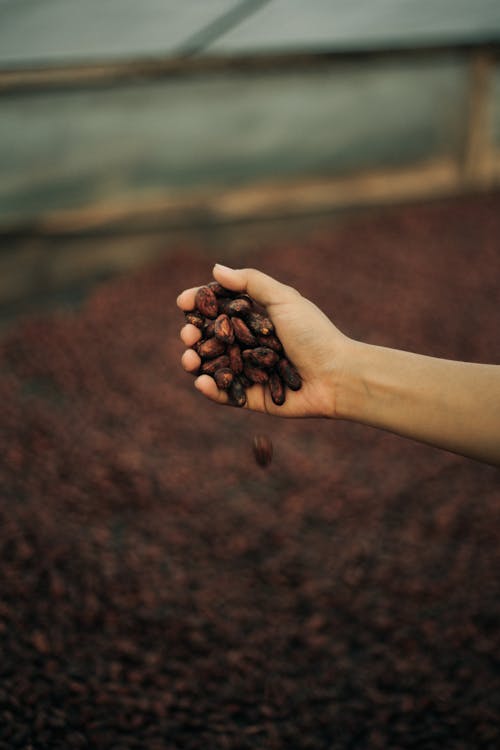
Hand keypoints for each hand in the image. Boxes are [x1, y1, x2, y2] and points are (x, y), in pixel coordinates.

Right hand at [176, 264, 350, 417]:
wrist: (337, 376)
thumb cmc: (314, 334)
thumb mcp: (284, 299)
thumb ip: (251, 282)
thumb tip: (215, 269)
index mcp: (256, 319)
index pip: (220, 309)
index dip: (199, 305)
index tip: (182, 302)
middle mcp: (250, 344)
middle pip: (211, 338)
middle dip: (192, 335)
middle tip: (187, 335)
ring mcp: (250, 371)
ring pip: (214, 366)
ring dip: (195, 361)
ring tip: (189, 358)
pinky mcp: (253, 398)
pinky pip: (226, 394)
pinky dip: (210, 389)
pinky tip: (201, 382)